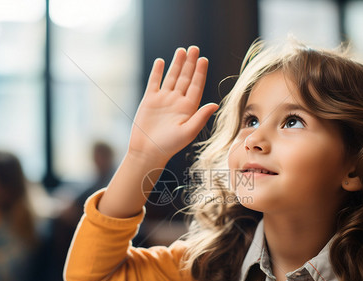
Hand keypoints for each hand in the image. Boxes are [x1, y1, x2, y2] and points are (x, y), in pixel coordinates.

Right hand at [128, 46, 217, 163]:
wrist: (147, 151)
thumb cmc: (169, 145)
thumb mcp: (188, 132)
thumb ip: (200, 117)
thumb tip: (215, 104)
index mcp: (188, 108)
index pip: (196, 86)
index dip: (200, 73)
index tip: (203, 60)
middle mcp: (177, 101)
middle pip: (185, 78)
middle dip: (190, 63)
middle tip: (194, 48)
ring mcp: (164, 99)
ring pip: (172, 77)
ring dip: (177, 64)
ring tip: (181, 50)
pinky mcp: (150, 100)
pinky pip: (155, 82)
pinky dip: (157, 72)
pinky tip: (161, 61)